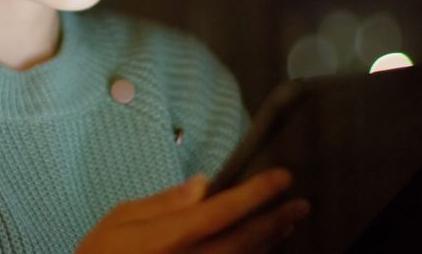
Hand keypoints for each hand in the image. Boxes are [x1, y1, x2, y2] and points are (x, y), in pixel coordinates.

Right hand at [76, 168, 309, 253]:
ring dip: (271, 241)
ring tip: (289, 221)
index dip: (257, 193)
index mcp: (167, 239)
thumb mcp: (120, 219)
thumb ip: (163, 203)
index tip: (283, 176)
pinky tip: (264, 247)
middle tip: (300, 202)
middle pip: (244, 240)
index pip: (222, 211)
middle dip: (276, 219)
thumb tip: (204, 184)